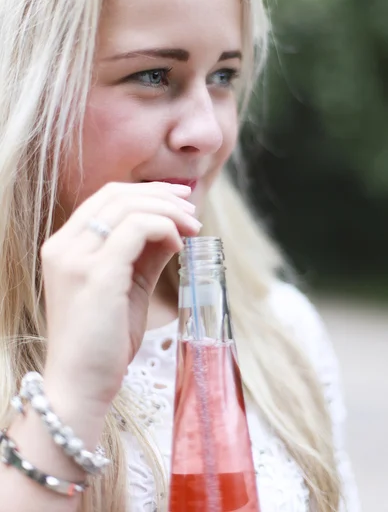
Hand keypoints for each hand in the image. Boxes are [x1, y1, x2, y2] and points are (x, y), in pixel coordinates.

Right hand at [41, 182, 200, 423]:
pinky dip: (165, 229)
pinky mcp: (96, 273)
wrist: (81, 385)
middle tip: (192, 209)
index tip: (179, 199)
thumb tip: (172, 227)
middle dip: (161, 196)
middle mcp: (63, 246)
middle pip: (117, 195)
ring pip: (129, 207)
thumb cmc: (104, 340)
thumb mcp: (126, 286)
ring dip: (169, 212)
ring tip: (193, 228)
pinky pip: (138, 229)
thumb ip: (144, 254)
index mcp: (65, 246)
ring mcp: (76, 258)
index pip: (106, 197)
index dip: (146, 191)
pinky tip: (180, 247)